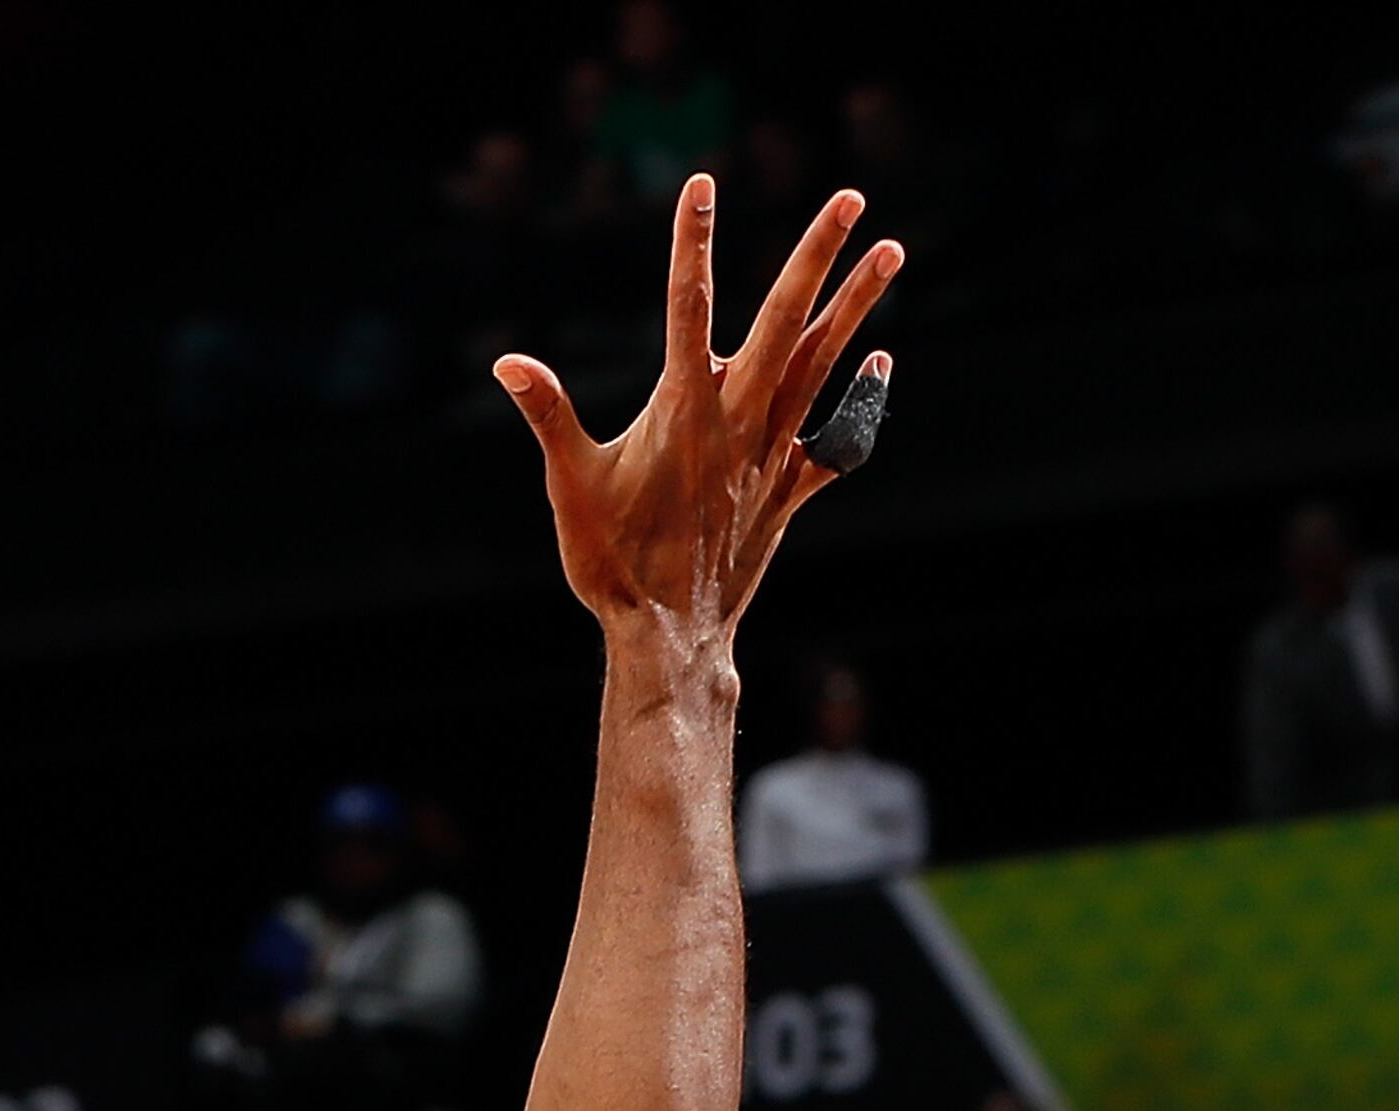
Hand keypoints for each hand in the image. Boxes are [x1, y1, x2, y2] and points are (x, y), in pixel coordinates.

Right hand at [494, 179, 898, 658]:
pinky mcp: (786, 490)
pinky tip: (881, 363)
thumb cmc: (612, 562)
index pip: (688, 307)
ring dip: (857, 305)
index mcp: (682, 410)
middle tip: (851, 198)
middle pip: (785, 321)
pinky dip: (860, 400)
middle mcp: (738, 421)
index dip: (692, 244)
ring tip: (891, 251)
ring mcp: (770, 454)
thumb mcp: (571, 485)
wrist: (669, 636)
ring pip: (822, 364)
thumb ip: (548, 416)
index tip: (701, 187)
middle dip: (817, 255)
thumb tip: (507, 363)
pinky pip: (835, 438)